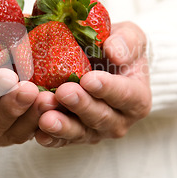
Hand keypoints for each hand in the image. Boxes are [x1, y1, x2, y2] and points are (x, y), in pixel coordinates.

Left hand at [35, 21, 151, 146]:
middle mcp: (119, 120)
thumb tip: (114, 52)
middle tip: (64, 92)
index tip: (89, 79)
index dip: (108, 89)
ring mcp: (95, 131)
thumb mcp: (129, 36)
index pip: (126, 95)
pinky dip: (50, 138)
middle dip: (81, 105)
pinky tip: (39, 134)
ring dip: (63, 126)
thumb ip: (126, 42)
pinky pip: (62, 141)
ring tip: (46, 117)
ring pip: (80, 133)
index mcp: (137, 98)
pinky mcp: (73, 136)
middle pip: (101, 117)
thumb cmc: (116, 48)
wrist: (100, 62)